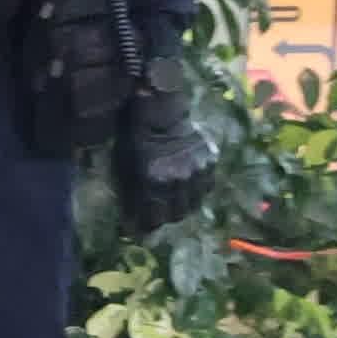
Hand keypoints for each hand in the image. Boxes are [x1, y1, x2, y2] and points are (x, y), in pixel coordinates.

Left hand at [117, 49, 213, 230]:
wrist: (159, 108)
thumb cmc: (134, 137)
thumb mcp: (125, 167)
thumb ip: (132, 196)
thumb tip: (134, 226)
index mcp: (155, 181)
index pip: (155, 219)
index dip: (146, 226)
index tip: (140, 229)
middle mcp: (180, 179)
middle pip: (177, 214)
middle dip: (164, 217)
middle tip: (156, 213)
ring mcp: (199, 169)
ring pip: (194, 203)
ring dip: (182, 205)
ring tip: (171, 200)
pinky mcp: (211, 160)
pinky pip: (206, 186)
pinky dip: (196, 189)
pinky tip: (186, 184)